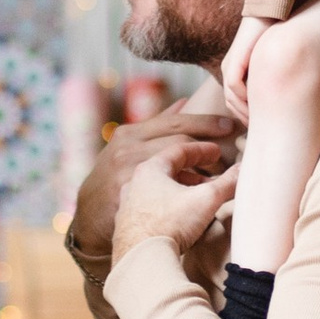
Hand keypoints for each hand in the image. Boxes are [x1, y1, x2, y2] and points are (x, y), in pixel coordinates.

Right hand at [69, 100, 237, 260]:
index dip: (206, 122)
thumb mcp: (128, 147)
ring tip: (219, 175)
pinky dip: (188, 190)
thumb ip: (157, 126)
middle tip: (228, 155)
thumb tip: (183, 103)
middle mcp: (127, 149)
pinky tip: (200, 193)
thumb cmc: (114, 178)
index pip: (176, 121)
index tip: (230, 126)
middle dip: (208, 146)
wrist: (89, 215)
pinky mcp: (130, 195)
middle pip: (180, 141)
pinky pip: (169, 190)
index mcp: (130, 133)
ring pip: (177, 164)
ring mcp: (127, 172)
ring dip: (202, 169)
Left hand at [109, 139, 238, 263]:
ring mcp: (128, 207)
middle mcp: (134, 184)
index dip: (202, 151)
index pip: (179, 151)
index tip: (216, 153)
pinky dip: (168, 210)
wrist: (141, 260)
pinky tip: (179, 221)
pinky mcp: (127, 228)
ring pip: (158, 192)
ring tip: (198, 202)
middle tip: (211, 180)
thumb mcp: (206, 199)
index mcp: (150, 169)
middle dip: (193, 175)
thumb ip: (227, 183)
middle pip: (168, 172)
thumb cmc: (169, 223)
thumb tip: (244, 170)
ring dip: (180, 193)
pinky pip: (151, 211)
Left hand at [219, 15, 274, 117]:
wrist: (271, 16)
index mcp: (235, 71)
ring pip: (232, 99)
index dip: (248, 116)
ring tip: (262, 121)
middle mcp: (228, 70)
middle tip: (263, 128)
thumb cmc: (276, 39)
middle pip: (231, 104)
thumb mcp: (272, 65)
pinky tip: (259, 105)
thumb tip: (281, 105)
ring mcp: (228, 67)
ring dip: (245, 112)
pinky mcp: (233, 63)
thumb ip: (271, 81)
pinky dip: (245, 99)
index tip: (264, 125)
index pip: (235, 103)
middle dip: (246, 118)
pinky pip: (234, 88)